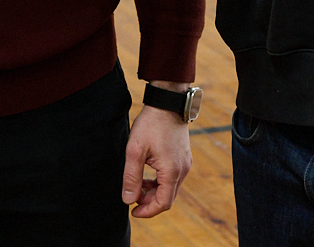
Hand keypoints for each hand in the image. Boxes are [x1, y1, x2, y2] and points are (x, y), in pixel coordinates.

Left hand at [120, 88, 192, 217]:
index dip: (147, 211)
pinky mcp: (184, 157)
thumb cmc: (151, 124)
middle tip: (132, 196)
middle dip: (149, 202)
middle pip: (168, 198)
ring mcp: (185, 163)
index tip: (133, 211)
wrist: (167, 102)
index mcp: (171, 171)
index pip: (163, 204)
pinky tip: (148, 174)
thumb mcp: (135, 151)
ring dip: (154, 192)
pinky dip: (160, 182)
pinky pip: (173, 178)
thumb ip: (131, 177)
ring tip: (138, 185)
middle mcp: (183, 170)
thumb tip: (128, 200)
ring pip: (171, 188)